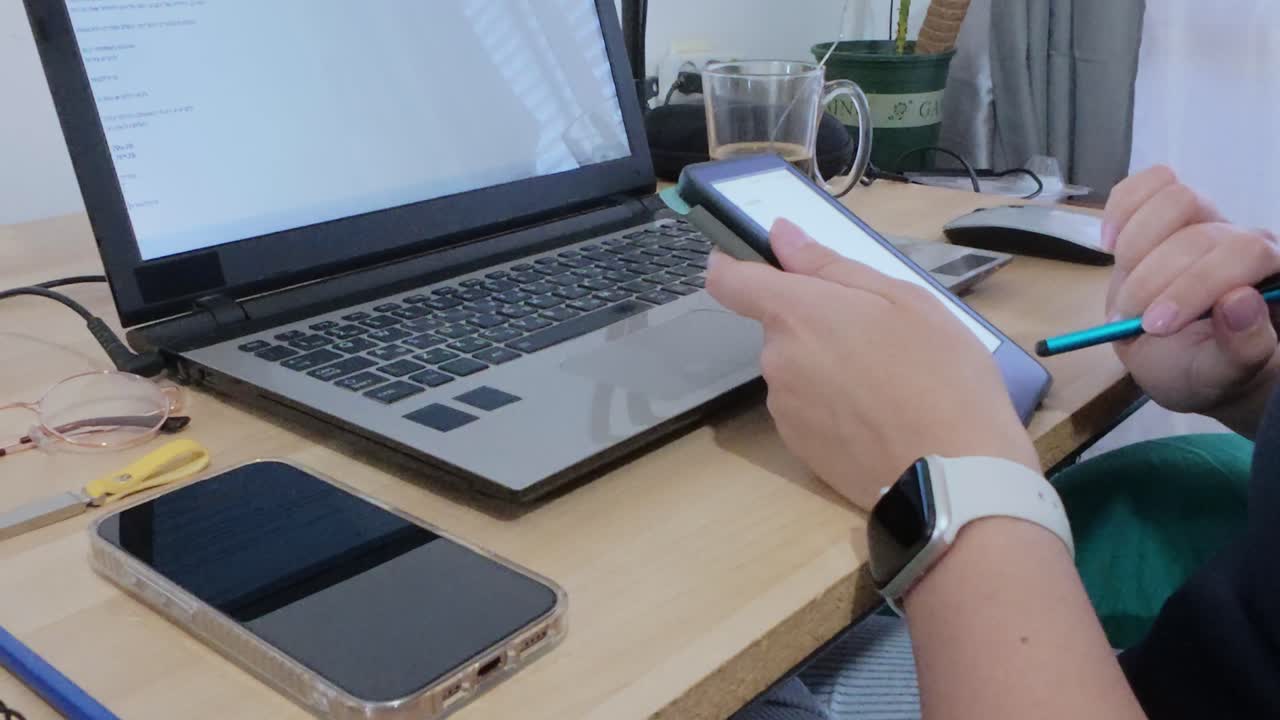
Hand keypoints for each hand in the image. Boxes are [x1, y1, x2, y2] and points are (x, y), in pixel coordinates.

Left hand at [706, 219, 1037, 510]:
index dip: (731, 263)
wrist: (954, 474)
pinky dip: (833, 405)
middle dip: (817, 323)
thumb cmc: (940, 376)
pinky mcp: (798, 447)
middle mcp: (777, 361)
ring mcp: (784, 408)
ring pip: (797, 369)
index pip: (729, 280)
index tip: (747, 257)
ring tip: (887, 380)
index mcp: (797, 315)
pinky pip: (807, 409)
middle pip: (780, 328)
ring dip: (827, 366)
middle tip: (877, 334)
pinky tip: (878, 415)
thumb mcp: (902, 299)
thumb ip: (830, 265)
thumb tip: (780, 236)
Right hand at [1103, 166, 1279, 425]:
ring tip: (1126, 289)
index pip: (1243, 253)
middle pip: (1201, 233)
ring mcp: (1205, 221)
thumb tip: (1241, 301)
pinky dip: (1121, 211)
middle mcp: (1242, 239)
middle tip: (1131, 321)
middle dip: (1155, 280)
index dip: (1194, 286)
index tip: (1154, 326)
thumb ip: (1242, 349)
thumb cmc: (1204, 371)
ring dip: (1137, 245)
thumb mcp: (1221, 377)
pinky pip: (1146, 185)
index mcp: (1271, 275)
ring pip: (1176, 198)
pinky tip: (1110, 246)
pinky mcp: (1166, 213)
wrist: (1180, 360)